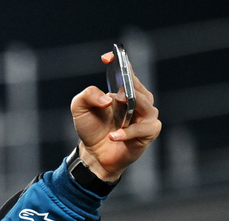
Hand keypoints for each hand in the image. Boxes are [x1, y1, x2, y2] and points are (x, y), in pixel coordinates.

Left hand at [71, 52, 161, 181]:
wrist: (94, 155)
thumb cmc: (91, 129)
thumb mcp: (79, 109)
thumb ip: (87, 96)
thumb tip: (107, 99)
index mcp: (124, 90)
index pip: (126, 72)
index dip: (120, 62)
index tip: (107, 58)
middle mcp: (139, 100)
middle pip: (137, 87)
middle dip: (128, 86)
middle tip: (116, 92)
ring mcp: (146, 115)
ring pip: (145, 104)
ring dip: (132, 105)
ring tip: (117, 106)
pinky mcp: (149, 132)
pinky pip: (142, 128)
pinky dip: (128, 132)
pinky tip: (113, 135)